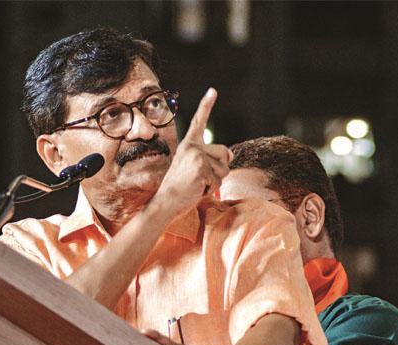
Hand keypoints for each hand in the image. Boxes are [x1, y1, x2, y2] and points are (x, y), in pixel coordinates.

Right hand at [153, 88, 232, 216]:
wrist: (165, 202)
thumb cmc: (181, 188)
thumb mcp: (197, 169)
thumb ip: (213, 160)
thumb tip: (232, 154)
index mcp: (189, 144)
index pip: (199, 122)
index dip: (206, 105)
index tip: (213, 90)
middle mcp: (192, 146)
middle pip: (224, 153)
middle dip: (219, 168)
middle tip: (199, 178)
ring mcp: (196, 156)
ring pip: (225, 168)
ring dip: (215, 181)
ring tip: (196, 184)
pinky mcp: (201, 168)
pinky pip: (219, 181)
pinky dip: (210, 189)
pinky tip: (196, 189)